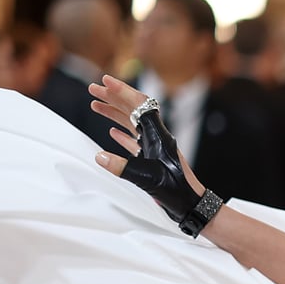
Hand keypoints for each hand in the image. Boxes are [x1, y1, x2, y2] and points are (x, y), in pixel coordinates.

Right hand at [89, 73, 214, 229]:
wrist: (191, 203)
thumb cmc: (175, 190)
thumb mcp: (146, 178)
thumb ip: (121, 167)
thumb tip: (99, 156)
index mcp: (158, 135)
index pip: (140, 105)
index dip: (122, 90)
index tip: (105, 80)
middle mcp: (157, 137)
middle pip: (134, 110)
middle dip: (113, 97)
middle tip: (93, 88)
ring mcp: (155, 147)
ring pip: (132, 124)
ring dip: (114, 113)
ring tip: (95, 105)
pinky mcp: (153, 159)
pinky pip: (135, 141)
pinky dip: (122, 135)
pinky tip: (112, 133)